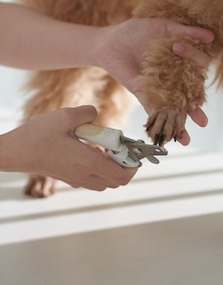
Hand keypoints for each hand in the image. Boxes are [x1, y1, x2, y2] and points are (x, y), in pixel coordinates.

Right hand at [0, 106, 135, 189]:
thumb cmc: (38, 135)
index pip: (123, 176)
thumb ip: (88, 113)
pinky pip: (92, 178)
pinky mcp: (68, 177)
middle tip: (121, 145)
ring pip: (104, 181)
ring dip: (111, 166)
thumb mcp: (66, 116)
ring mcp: (75, 179)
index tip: (134, 149)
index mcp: (88, 163)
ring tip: (105, 146)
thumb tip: (96, 115)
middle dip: (124, 164)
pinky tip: (89, 147)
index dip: (134, 164)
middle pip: (116, 181)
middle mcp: (84, 175)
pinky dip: (98, 166)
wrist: (15, 151)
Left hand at [93, 18, 214, 144]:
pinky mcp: (144, 94)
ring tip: (200, 124)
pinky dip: (164, 121)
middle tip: (200, 103)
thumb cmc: (135, 32)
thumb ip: (185, 31)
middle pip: (192, 88)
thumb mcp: (162, 27)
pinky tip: (174, 135)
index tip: (178, 47)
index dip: (194, 56)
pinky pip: (156, 109)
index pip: (198, 63)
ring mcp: (160, 86)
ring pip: (178, 103)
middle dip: (199, 98)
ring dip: (189, 116)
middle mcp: (174, 74)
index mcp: (182, 58)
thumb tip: (211, 36)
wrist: (109, 42)